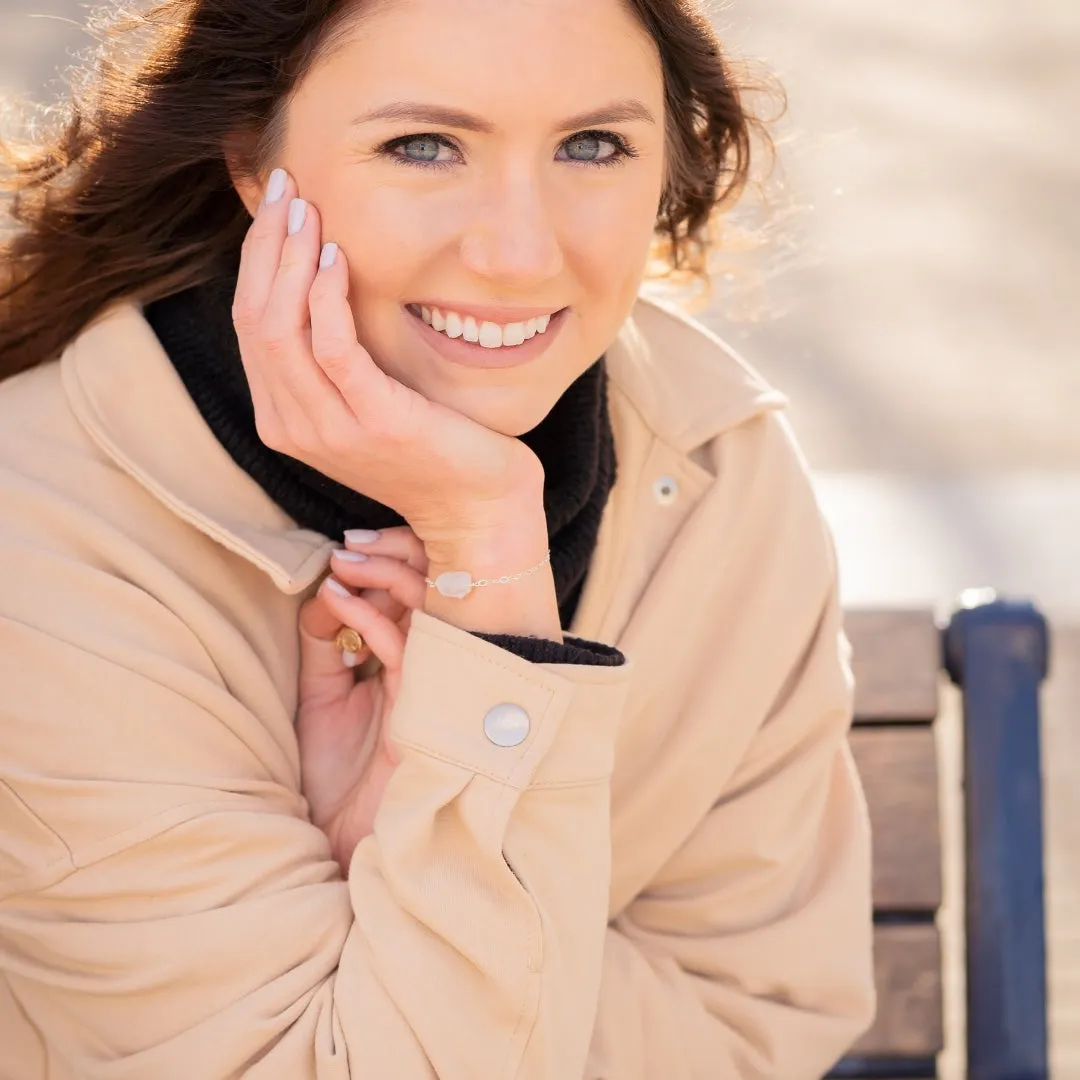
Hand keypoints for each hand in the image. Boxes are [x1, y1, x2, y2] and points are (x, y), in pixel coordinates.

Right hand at [231, 169, 542, 547]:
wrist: (477, 506)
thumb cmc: (431, 444)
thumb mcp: (365, 399)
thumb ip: (332, 357)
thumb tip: (318, 281)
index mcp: (285, 417)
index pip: (249, 324)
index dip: (257, 259)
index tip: (279, 204)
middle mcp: (294, 426)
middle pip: (254, 319)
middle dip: (266, 246)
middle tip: (290, 187)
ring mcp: (330, 429)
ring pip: (281, 328)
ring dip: (291, 259)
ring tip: (311, 209)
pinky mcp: (374, 422)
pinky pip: (333, 348)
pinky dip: (327, 297)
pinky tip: (338, 257)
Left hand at [296, 527, 427, 874]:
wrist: (343, 844)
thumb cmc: (337, 779)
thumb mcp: (321, 699)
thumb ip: (326, 645)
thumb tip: (328, 591)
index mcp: (412, 662)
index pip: (420, 592)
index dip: (390, 560)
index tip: (347, 547)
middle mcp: (430, 667)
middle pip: (435, 589)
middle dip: (398, 553)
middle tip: (353, 541)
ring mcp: (430, 684)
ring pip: (427, 608)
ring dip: (384, 573)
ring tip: (344, 559)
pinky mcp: (422, 705)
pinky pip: (401, 645)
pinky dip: (367, 616)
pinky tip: (337, 599)